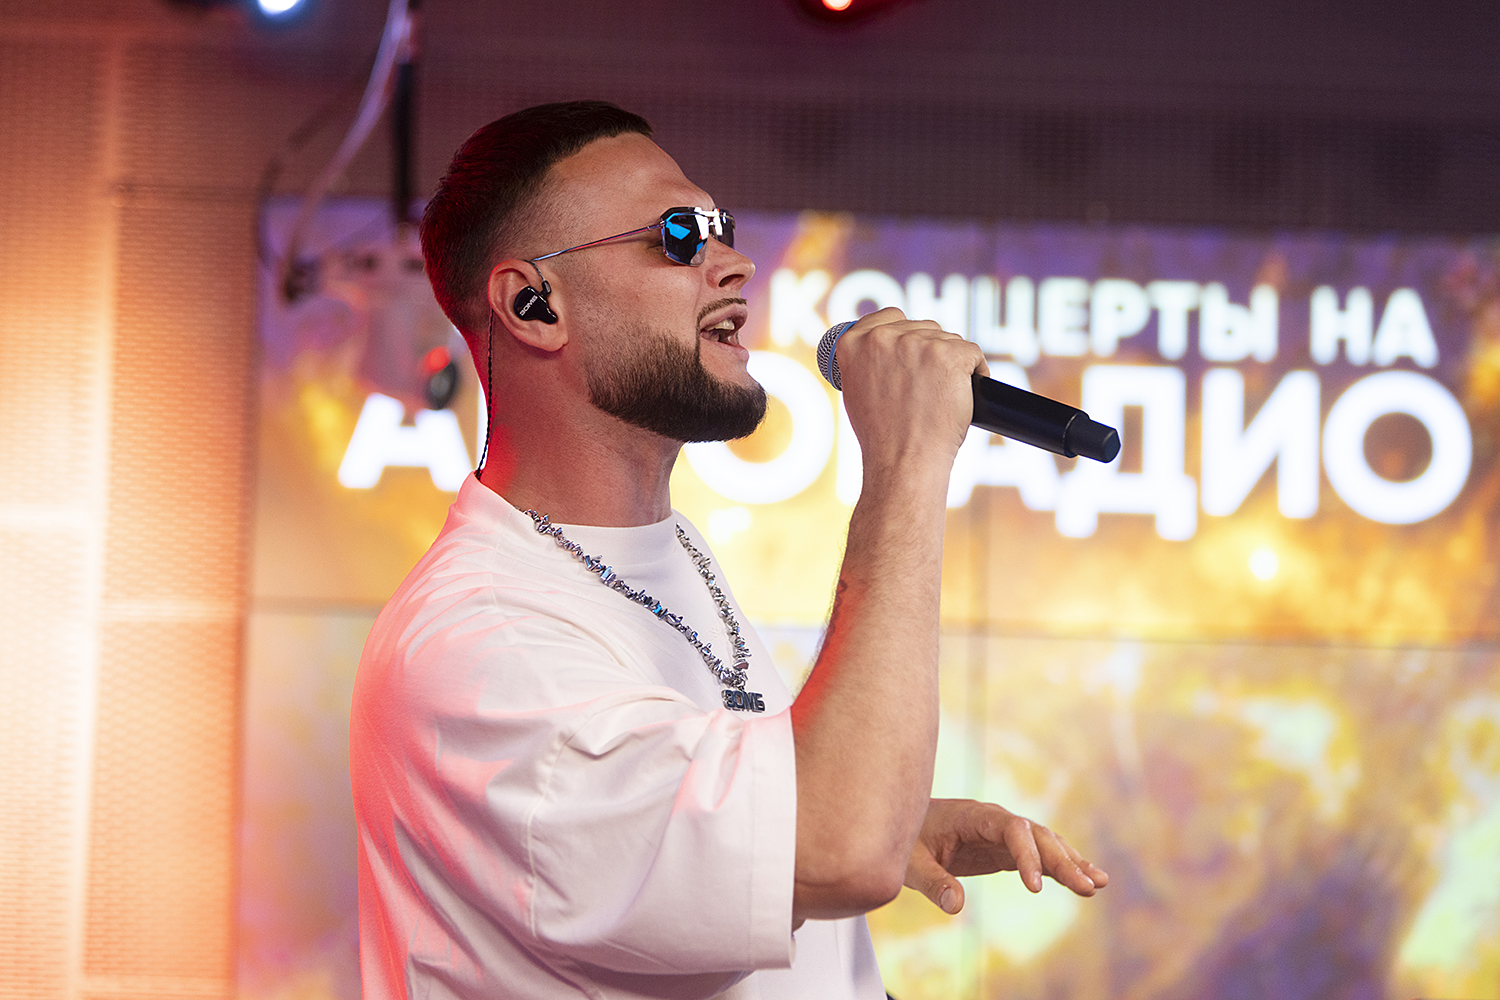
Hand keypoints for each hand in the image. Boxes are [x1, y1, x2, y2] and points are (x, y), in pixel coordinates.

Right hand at [834, 307, 987, 470]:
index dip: (906, 334)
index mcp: (854, 342)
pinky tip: (965, 395)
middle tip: (927, 390)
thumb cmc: (882, 436)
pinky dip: (975, 373)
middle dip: (931, 353)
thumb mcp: (856, 390)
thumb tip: (886, 344)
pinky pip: (972, 354)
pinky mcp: (950, 354)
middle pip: (923, 328)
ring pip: (949, 341)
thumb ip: (867, 360)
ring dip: (951, 364)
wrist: (903, 462)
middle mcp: (883, 337)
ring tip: (940, 398)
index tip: (912, 355)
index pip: (890, 316)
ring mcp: (918, 343)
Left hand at [904, 798, 1108, 914]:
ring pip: (1045, 844)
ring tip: (1098, 885)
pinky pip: (1040, 856)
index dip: (1027, 856)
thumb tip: (956, 907)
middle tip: (1087, 888)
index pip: (1011, 828)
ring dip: (1071, 862)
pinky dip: (1062, 867)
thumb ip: (933, 882)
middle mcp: (995, 819)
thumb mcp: (911, 863)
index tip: (1036, 889)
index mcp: (974, 815)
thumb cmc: (907, 840)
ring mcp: (1004, 833)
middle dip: (1063, 861)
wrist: (905, 827)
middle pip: (1037, 836)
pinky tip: (1087, 882)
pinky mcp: (1005, 849)